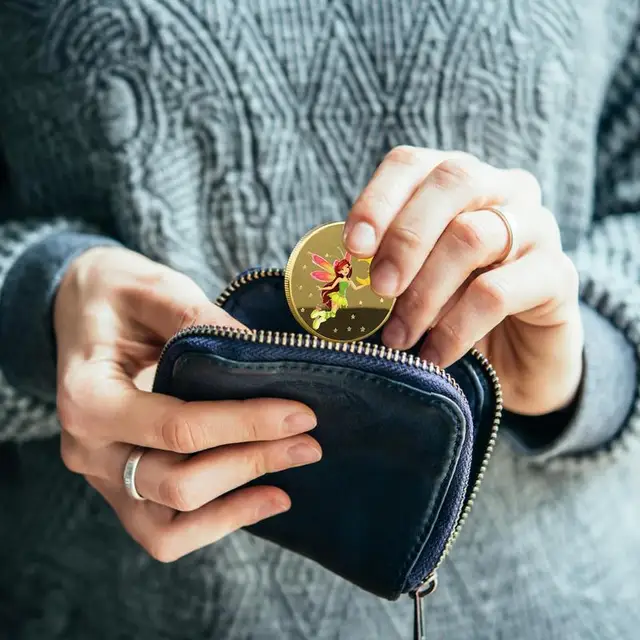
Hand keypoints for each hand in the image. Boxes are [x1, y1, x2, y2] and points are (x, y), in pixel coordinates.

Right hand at [54, 247, 321, 561]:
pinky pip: (167, 531)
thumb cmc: (117, 295)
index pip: (176, 427)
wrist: (81, 309)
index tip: (301, 414)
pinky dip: (218, 522)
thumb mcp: (155, 290)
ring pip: (170, 527)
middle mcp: (88, 449)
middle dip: (251, 463)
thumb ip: (201, 320)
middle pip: (177, 483)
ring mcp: (102, 476)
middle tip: (308, 441)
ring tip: (290, 473)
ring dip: (238, 504)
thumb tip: (266, 356)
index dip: (246, 424)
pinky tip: (265, 496)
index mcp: (88, 397)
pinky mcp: (123, 488)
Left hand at [343, 146, 583, 415]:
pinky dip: (454, 328)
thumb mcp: (412, 281)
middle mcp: (502, 189)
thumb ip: (382, 264)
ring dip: (423, 293)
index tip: (352, 248)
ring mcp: (537, 227)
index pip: (412, 163)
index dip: (376, 200)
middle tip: (378, 291)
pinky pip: (497, 293)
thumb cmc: (452, 309)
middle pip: (450, 183)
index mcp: (457, 182)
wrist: (516, 359)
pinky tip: (433, 356)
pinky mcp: (558, 275)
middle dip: (404, 240)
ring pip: (471, 237)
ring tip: (398, 337)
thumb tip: (336, 271)